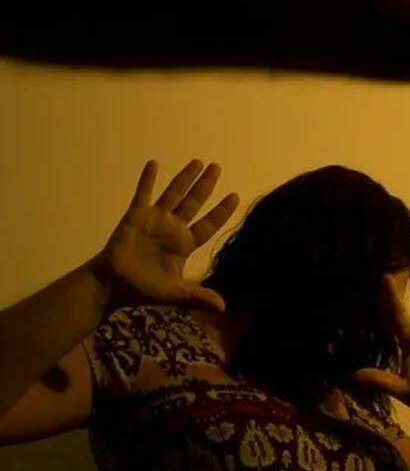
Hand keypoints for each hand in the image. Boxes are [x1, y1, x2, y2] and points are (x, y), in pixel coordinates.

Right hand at [92, 159, 238, 312]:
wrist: (113, 284)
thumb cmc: (143, 289)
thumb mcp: (175, 293)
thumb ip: (198, 296)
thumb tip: (223, 308)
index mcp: (185, 244)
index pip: (209, 224)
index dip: (222, 211)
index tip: (235, 196)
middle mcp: (173, 228)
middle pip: (194, 202)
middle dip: (206, 185)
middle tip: (217, 167)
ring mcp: (155, 219)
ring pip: (174, 193)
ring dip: (184, 177)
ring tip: (197, 162)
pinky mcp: (135, 215)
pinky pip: (144, 193)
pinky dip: (148, 179)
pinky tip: (154, 163)